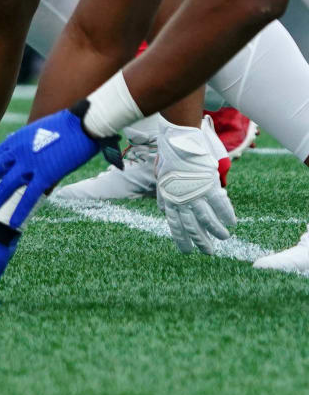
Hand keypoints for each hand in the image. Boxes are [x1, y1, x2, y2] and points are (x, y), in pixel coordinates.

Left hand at [0, 107, 120, 227]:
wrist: (81, 124)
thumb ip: (24, 142)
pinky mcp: (46, 174)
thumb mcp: (36, 130)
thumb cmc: (63, 126)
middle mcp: (17, 152)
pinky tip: (13, 223)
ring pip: (6, 186)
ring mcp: (30, 164)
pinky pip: (30, 196)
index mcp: (15, 141)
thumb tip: (20, 148)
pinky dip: (20, 210)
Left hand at [156, 118, 235, 253]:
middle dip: (201, 242)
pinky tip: (232, 223)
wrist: (178, 141)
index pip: (175, 225)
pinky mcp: (209, 186)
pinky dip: (227, 215)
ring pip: (208, 220)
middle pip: (192, 227)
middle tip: (208, 253)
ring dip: (217, 231)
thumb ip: (163, 195)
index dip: (181, 240)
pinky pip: (220, 205)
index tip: (187, 252)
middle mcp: (182, 200)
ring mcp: (196, 193)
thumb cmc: (170, 159)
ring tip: (224, 238)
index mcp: (169, 199)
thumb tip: (162, 209)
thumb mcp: (162, 179)